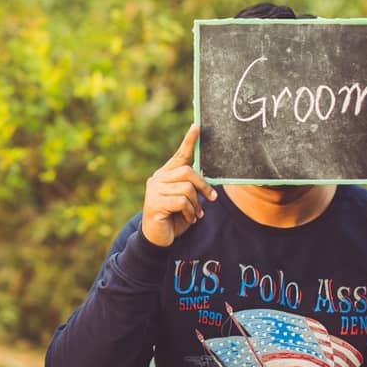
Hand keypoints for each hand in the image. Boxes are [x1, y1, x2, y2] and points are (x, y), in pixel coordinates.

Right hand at [142, 125, 217, 246]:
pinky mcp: (155, 204)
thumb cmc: (174, 217)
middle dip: (203, 186)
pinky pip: (182, 202)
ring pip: (187, 188)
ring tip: (196, 214)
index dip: (189, 142)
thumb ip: (191, 187)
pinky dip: (191, 212)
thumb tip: (206, 180)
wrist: (157, 239)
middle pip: (187, 171)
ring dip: (197, 204)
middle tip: (212, 199)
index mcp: (165, 175)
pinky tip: (189, 219)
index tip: (197, 127)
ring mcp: (154, 191)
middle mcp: (157, 179)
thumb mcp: (185, 200)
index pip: (179, 156)